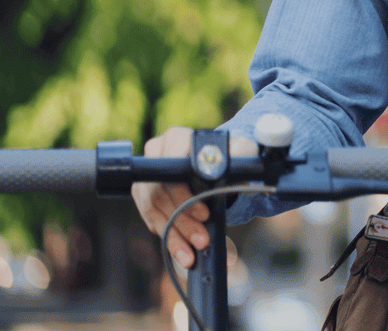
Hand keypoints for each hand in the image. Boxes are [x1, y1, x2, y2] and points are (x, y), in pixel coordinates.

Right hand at [132, 127, 258, 268]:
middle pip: (159, 192)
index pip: (170, 166)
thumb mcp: (241, 150)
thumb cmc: (230, 156)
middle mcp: (155, 154)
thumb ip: (240, 151)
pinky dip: (169, 239)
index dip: (184, 193)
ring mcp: (146, 176)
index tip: (205, 213)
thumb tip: (232, 160)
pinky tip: (182, 252)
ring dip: (174, 234)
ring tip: (193, 252)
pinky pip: (151, 220)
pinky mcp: (145, 197)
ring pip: (153, 210)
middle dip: (182, 220)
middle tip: (202, 239)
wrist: (220, 166)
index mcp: (176, 138)